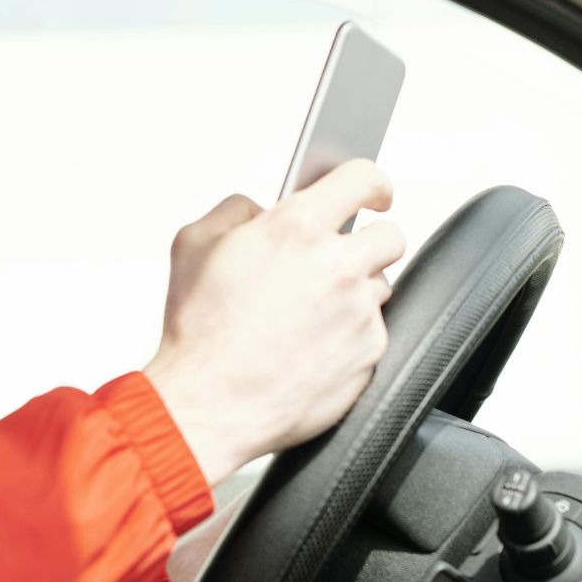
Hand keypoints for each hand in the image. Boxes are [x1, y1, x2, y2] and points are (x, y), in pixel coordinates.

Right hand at [142, 160, 405, 487]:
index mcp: (296, 228)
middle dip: (366, 243)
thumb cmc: (198, 330)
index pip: (362, 179)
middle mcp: (337, 265)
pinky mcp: (369, 353)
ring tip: (308, 313)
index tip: (374, 192)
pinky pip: (371, 332)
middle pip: (388, 236)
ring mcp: (359, 311)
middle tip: (335, 261)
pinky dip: (348, 335)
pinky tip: (310, 345)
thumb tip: (261, 209)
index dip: (372, 182)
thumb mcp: (193, 244)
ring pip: (379, 286)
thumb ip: (235, 210)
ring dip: (354, 292)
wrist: (209, 402)